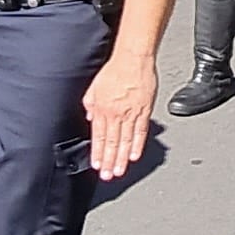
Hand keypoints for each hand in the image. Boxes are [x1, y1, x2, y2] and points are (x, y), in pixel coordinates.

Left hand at [86, 49, 161, 178]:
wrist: (133, 59)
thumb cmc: (115, 69)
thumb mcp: (94, 86)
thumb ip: (90, 103)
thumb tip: (89, 116)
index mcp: (102, 109)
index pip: (98, 137)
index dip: (98, 153)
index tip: (97, 165)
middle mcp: (115, 114)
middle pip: (111, 142)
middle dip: (109, 161)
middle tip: (108, 175)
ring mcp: (131, 114)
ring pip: (124, 141)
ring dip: (121, 158)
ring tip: (119, 171)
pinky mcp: (145, 111)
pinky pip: (140, 132)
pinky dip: (137, 145)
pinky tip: (134, 156)